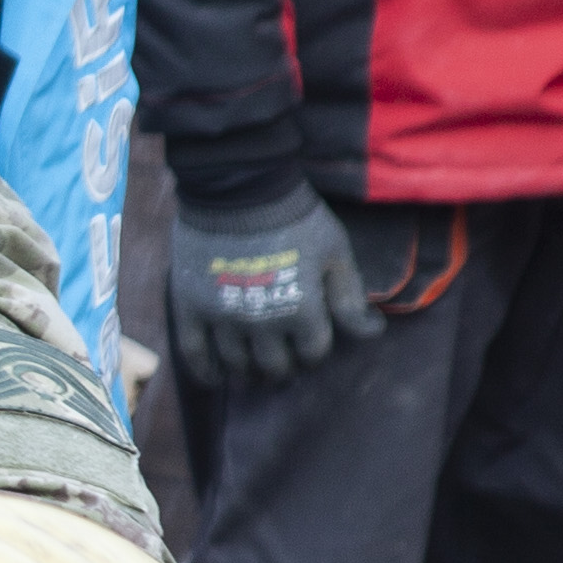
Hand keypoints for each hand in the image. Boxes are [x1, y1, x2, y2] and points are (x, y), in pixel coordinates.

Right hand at [170, 182, 375, 386]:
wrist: (239, 186)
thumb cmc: (295, 218)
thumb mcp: (335, 253)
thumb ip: (350, 298)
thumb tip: (372, 333)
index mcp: (301, 310)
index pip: (313, 353)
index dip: (316, 353)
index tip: (311, 345)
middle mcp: (261, 322)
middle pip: (276, 367)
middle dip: (285, 368)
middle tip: (284, 363)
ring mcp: (222, 317)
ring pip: (238, 365)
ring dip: (250, 373)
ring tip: (255, 370)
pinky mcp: (190, 307)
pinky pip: (195, 353)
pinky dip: (206, 371)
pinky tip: (217, 376)